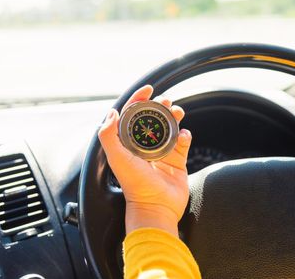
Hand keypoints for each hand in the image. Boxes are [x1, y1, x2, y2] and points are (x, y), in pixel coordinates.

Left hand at [98, 85, 191, 235]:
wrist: (156, 206)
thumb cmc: (135, 184)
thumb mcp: (117, 158)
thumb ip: (108, 135)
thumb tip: (112, 112)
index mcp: (129, 143)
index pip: (133, 115)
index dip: (139, 99)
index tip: (149, 88)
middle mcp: (145, 147)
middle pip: (154, 118)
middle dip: (160, 106)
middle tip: (167, 101)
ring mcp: (162, 153)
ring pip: (170, 127)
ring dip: (175, 117)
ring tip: (179, 112)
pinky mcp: (177, 161)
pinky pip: (183, 143)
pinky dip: (186, 136)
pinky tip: (184, 135)